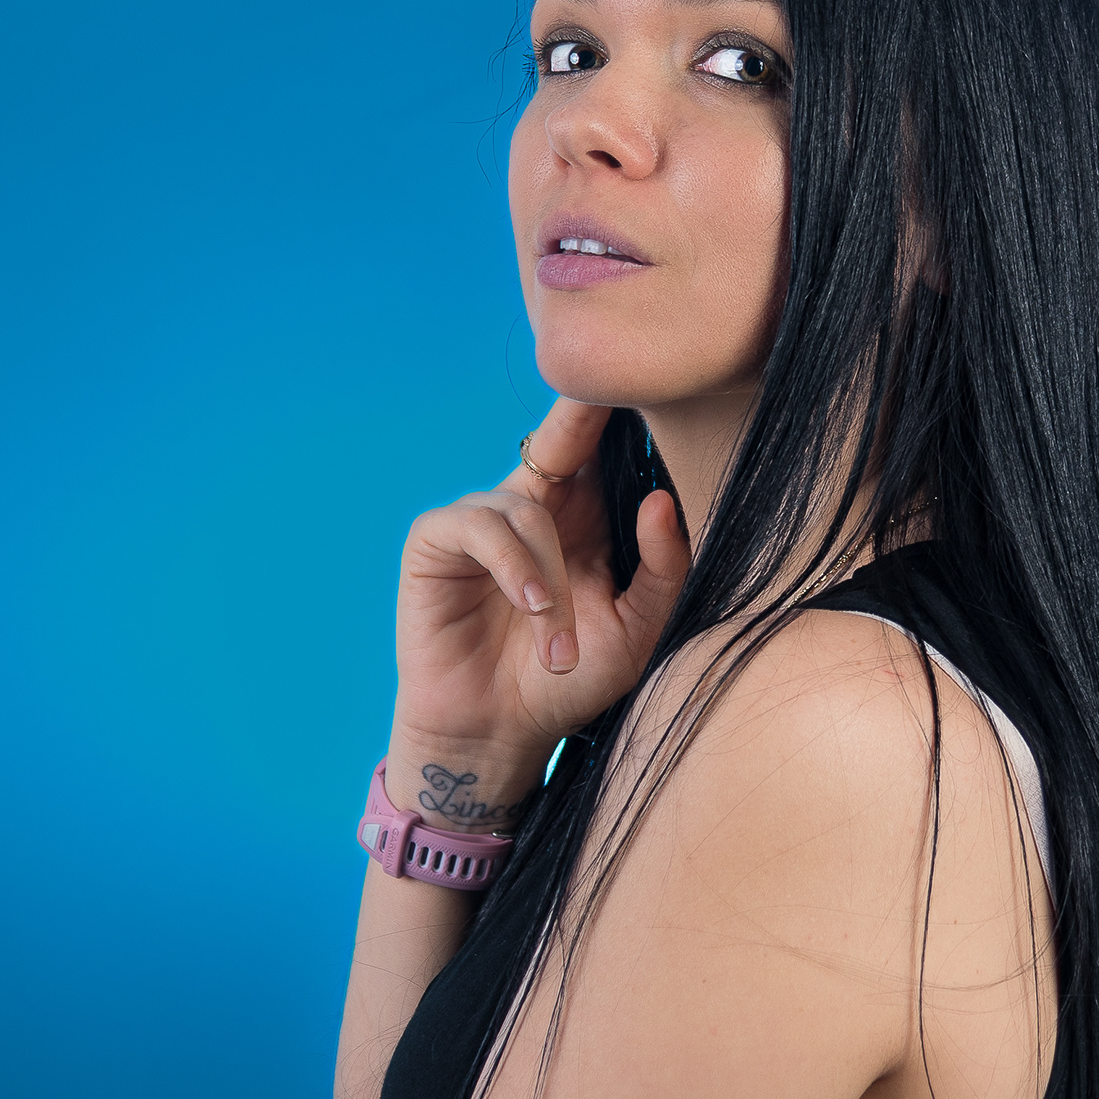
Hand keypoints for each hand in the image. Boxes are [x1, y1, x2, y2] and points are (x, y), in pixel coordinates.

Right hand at [385, 398, 691, 823]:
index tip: (654, 366)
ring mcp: (483, 519)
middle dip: (581, 415)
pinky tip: (531, 607)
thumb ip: (661, 568)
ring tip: (560, 647)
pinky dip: (513, 566)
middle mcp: (534, 506)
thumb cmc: (570, 681)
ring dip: (551, 582)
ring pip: (527, 509)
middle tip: (605, 389)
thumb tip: (661, 500)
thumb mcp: (638, 630)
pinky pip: (479, 526)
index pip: (604, 449)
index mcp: (586, 517)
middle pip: (560, 437)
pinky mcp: (437, 541)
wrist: (501, 733)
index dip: (619, 409)